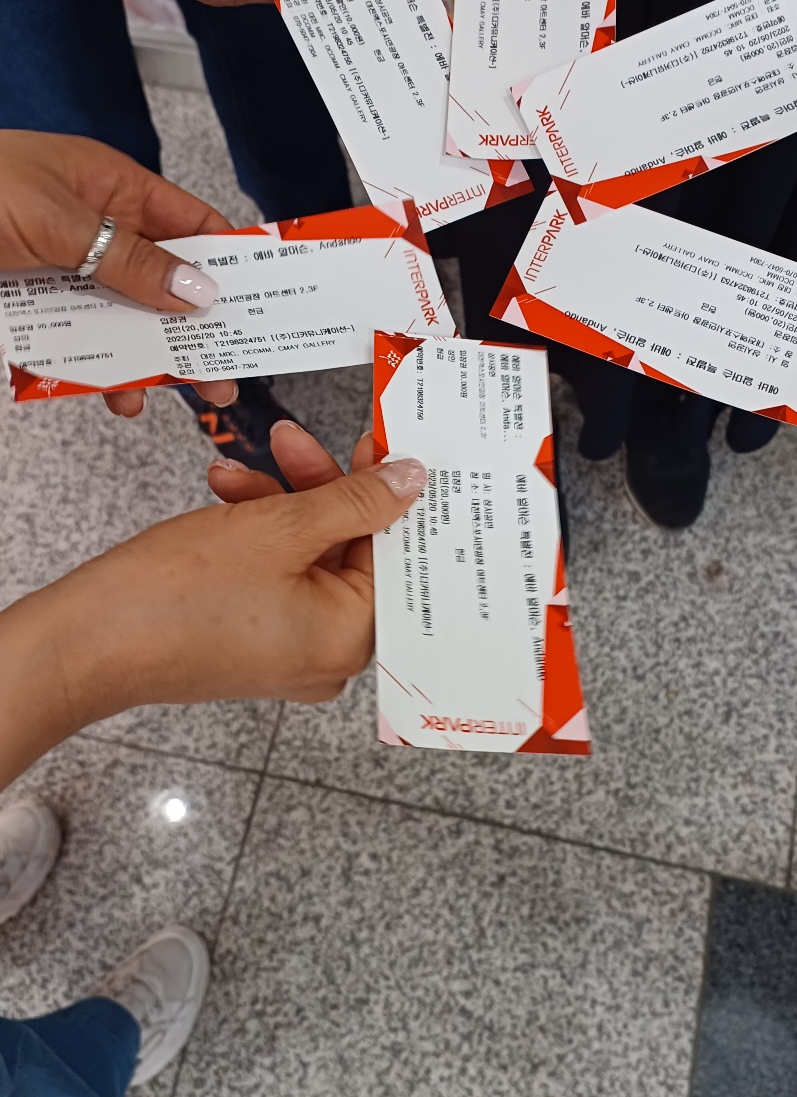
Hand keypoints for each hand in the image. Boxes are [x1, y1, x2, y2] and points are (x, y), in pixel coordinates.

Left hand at [0, 130, 237, 414]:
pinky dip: (89, 369)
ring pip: (118, 319)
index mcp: (109, 184)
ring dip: (141, 359)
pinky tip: (105, 394)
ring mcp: (57, 267)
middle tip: (222, 374)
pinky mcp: (27, 304)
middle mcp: (89, 225)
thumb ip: (132, 259)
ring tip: (163, 398)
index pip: (191, 220)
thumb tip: (199, 288)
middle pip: (160, 281)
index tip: (263, 302)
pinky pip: (71, 341)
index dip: (230, 260)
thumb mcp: (62, 223)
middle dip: (191, 329)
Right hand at [0, 450, 426, 787]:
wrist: (89, 641)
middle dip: (316, 489)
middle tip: (292, 440)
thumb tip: (407, 481)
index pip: (392, 552)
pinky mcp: (254, 644)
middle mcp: (329, 656)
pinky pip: (277, 577)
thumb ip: (352, 500)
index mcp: (350, 638)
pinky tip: (225, 496)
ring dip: (277, 504)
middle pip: (349, 551)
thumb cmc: (175, 595)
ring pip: (307, 558)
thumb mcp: (278, 525)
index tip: (372, 446)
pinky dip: (257, 535)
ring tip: (234, 471)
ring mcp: (290, 653)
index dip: (383, 492)